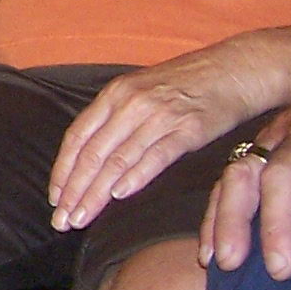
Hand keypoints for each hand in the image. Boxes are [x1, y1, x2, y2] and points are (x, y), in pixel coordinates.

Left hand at [48, 55, 257, 231]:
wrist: (235, 69)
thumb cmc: (187, 85)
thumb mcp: (140, 92)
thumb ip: (115, 120)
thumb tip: (91, 159)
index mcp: (114, 95)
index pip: (77, 138)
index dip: (63, 171)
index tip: (55, 198)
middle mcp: (131, 104)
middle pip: (93, 154)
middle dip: (74, 191)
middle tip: (62, 220)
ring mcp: (159, 115)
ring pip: (118, 160)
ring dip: (96, 194)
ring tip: (82, 219)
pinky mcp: (189, 128)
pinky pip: (156, 156)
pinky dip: (134, 177)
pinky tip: (118, 196)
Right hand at [203, 58, 290, 277]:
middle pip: (282, 172)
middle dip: (277, 222)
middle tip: (280, 269)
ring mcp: (280, 128)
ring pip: (244, 170)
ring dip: (232, 217)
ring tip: (227, 261)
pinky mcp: (264, 139)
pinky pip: (231, 174)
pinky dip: (216, 211)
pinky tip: (210, 248)